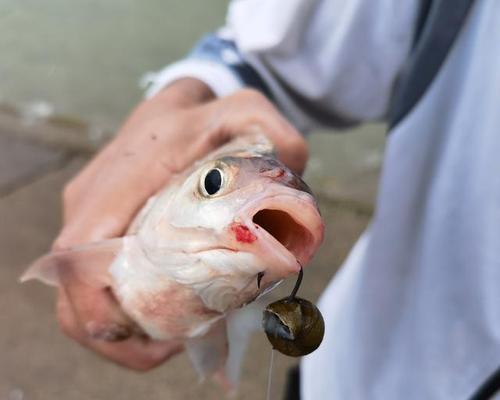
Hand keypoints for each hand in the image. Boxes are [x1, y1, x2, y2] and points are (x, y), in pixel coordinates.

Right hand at [54, 78, 307, 369]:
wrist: (180, 104)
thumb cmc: (205, 112)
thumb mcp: (243, 113)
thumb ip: (276, 135)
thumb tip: (296, 183)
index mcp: (116, 184)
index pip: (78, 258)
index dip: (99, 310)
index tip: (154, 337)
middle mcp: (90, 203)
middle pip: (73, 291)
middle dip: (117, 335)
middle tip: (176, 343)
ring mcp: (90, 215)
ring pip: (79, 292)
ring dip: (120, 328)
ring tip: (174, 335)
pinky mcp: (101, 224)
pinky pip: (94, 277)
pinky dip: (121, 307)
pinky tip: (163, 312)